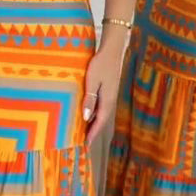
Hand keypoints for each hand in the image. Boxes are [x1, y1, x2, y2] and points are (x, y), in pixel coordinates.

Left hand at [82, 30, 127, 145]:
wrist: (111, 51)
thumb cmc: (100, 64)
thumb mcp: (92, 81)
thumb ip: (89, 99)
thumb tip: (86, 118)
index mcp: (107, 100)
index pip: (100, 122)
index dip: (93, 133)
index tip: (87, 144)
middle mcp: (110, 100)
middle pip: (101, 120)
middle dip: (93, 131)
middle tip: (84, 142)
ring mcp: (109, 96)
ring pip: (101, 114)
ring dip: (94, 123)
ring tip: (84, 131)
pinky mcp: (107, 91)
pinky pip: (100, 107)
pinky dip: (94, 114)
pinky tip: (87, 114)